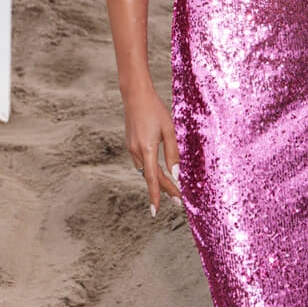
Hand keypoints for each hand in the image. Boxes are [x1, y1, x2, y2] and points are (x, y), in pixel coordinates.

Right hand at [123, 85, 183, 217]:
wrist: (135, 95)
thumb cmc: (155, 109)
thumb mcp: (169, 130)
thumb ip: (173, 152)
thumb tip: (176, 174)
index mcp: (147, 149)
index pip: (153, 179)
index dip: (155, 196)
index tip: (156, 211)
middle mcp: (137, 151)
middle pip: (151, 177)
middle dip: (163, 190)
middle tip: (177, 200)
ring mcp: (131, 148)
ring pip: (145, 171)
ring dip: (157, 180)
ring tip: (170, 189)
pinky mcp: (130, 144)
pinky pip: (141, 163)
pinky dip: (151, 170)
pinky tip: (158, 171)